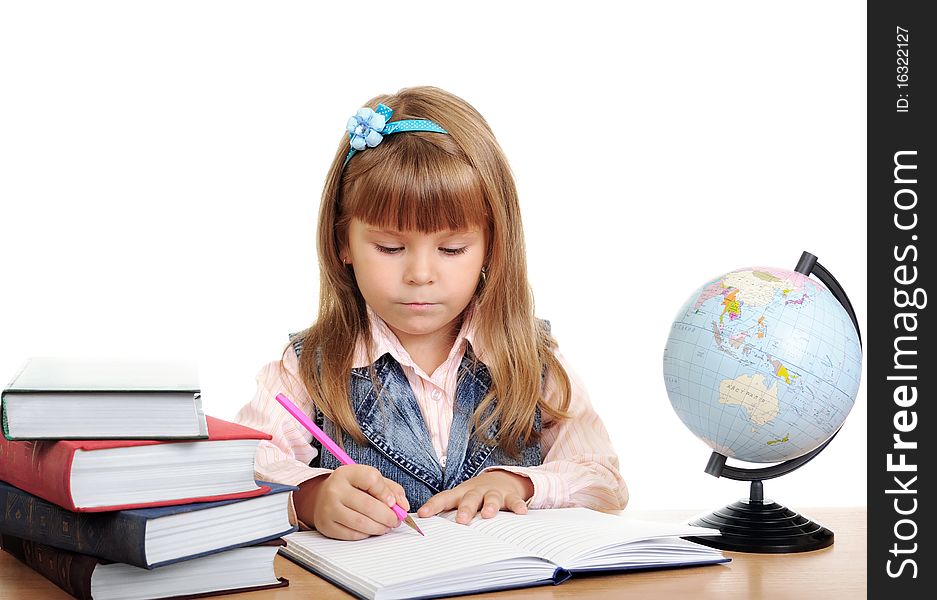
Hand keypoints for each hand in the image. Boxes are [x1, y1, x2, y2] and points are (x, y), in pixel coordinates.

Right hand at [294, 465, 409, 539]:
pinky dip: (367, 534)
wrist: (321, 497)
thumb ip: (389, 488)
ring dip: (380, 528)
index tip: (393, 502)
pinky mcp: (326, 526)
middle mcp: (335, 489)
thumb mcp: (368, 479)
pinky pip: (352, 535)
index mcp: (347, 473)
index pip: (371, 479)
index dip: (386, 493)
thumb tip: (403, 506)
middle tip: (396, 520)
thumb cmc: (351, 487)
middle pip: (368, 505)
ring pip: (361, 523)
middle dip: (388, 516)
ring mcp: (328, 509)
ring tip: (386, 526)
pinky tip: (371, 530)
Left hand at [417, 470, 533, 523]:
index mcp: (460, 493)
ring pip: (491, 499)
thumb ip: (445, 510)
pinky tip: (521, 513)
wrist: (500, 478)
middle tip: (461, 521)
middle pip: (469, 499)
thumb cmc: (474, 494)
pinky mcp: (509, 496)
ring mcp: (493, 493)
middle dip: (465, 509)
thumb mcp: (460, 499)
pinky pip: (514, 501)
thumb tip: (420, 525)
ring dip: (490, 506)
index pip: (444, 498)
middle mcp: (476, 491)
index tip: (422, 514)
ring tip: (488, 515)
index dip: (433, 506)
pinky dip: (517, 506)